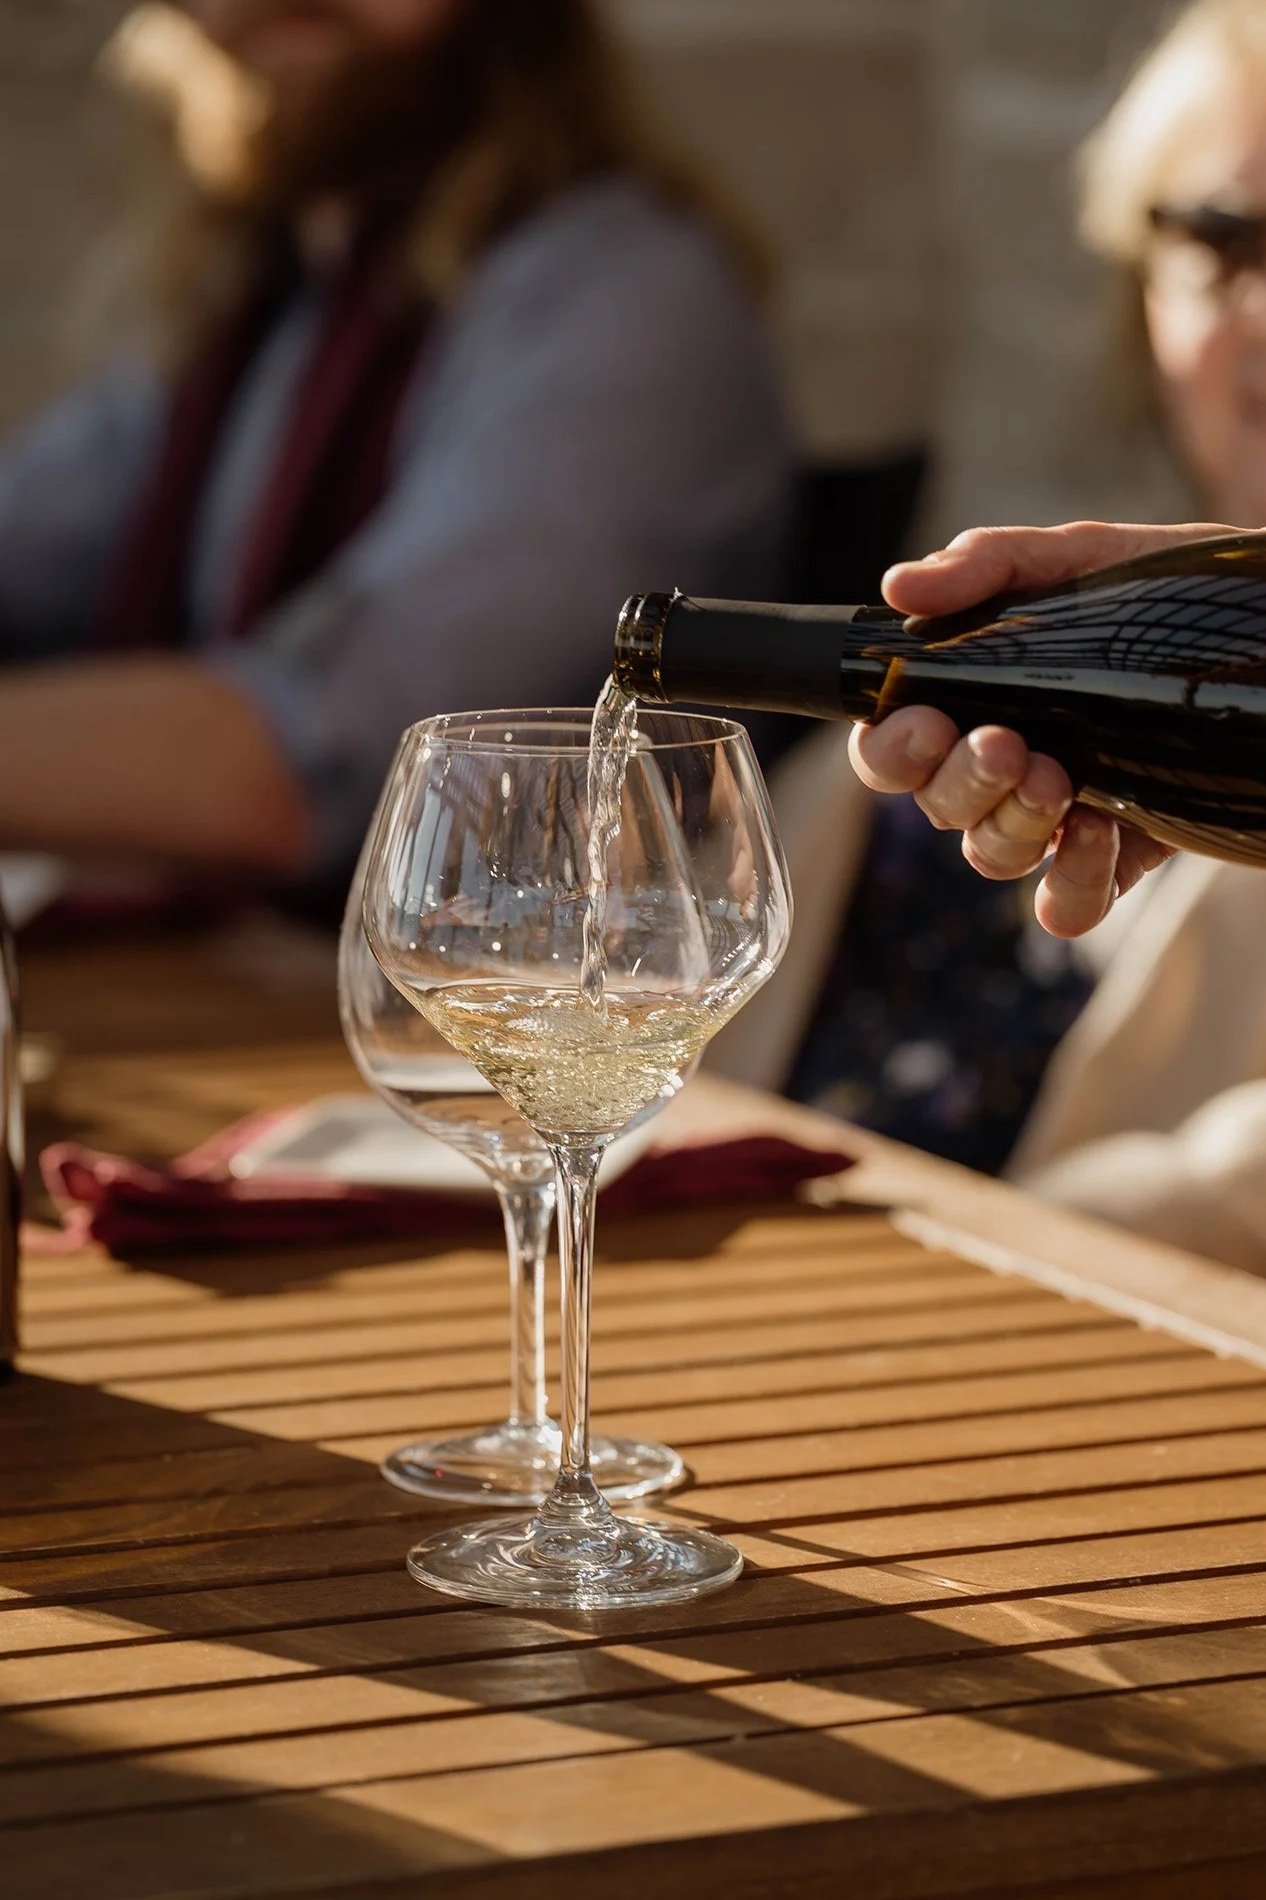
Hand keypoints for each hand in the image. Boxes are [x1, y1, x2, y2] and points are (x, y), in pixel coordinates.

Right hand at [848, 521, 1232, 935]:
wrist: (1256, 630)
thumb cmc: (1159, 592)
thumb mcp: (1077, 560)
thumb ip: (989, 564)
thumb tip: (899, 586)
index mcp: (975, 701)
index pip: (893, 750)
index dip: (890, 751)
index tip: (926, 721)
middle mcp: (1005, 766)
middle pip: (937, 809)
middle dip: (961, 783)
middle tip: (1006, 745)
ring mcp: (1058, 815)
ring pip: (991, 856)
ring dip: (1012, 825)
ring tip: (1059, 779)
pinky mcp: (1119, 855)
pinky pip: (1067, 905)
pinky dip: (1069, 884)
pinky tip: (1098, 832)